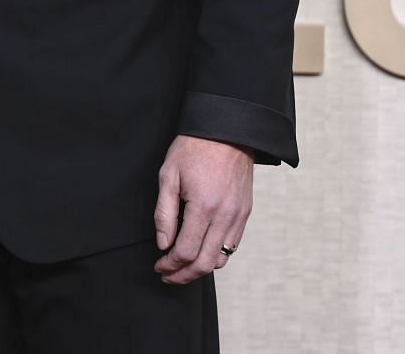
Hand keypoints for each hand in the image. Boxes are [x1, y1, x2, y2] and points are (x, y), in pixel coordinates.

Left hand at [152, 136, 252, 284]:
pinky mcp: (245, 213)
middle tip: (167, 275)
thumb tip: (163, 244)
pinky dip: (217, 256)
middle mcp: (225, 216)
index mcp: (203, 207)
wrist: (228, 129)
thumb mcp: (169, 175)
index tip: (158, 265)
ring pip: (222, 259)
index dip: (169, 265)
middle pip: (205, 263)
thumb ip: (164, 213)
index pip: (186, 252)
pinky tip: (201, 251)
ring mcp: (238, 216)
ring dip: (201, 269)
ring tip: (182, 268)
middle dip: (183, 275)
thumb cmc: (194, 148)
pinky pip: (232, 245)